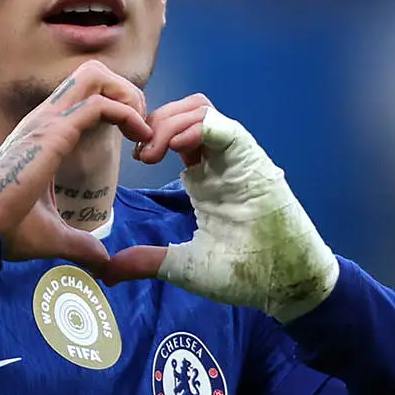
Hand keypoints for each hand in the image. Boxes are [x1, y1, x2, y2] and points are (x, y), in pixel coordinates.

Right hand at [0, 60, 151, 271]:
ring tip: (141, 129)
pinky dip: (126, 114)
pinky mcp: (53, 132)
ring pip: (95, 76)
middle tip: (140, 128)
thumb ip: (81, 244)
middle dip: (125, 92)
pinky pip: (99, 104)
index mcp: (44, 133)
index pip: (84, 96)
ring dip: (126, 96)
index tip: (135, 142)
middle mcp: (45, 118)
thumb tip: (102, 262)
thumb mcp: (54, 235)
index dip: (116, 109)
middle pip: (92, 73)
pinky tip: (139, 137)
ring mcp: (47, 121)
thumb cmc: (6, 228)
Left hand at [106, 97, 337, 321]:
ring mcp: (238, 157)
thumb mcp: (183, 266)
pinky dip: (197, 128)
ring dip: (171, 122)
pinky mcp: (253, 161)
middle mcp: (220, 159)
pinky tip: (173, 148)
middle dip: (157, 120)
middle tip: (140, 151)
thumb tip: (106, 272)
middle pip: (186, 109)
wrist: (287, 284)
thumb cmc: (244, 272)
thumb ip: (147, 261)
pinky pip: (224, 127)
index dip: (150, 132)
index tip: (135, 158)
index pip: (176, 130)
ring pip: (202, 109)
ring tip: (153, 152)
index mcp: (205, 175)